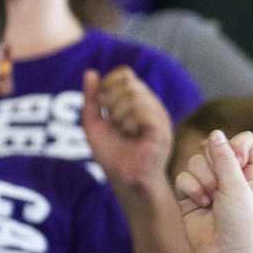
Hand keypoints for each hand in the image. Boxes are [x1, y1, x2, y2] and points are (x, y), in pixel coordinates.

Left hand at [80, 66, 172, 198]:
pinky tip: (132, 135)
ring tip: (123, 131)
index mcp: (138, 101)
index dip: (108, 83)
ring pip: (134, 94)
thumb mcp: (93, 123)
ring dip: (119, 113)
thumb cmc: (113, 156)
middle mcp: (152, 105)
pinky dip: (129, 121)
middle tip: (112, 122)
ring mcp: (159, 116)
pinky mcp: (162, 128)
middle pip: (129, 81)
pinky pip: (142, 109)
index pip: (125, 74)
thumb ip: (91, 98)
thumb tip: (90, 72)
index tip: (101, 104)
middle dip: (111, 99)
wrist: (125, 181)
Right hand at [172, 128, 252, 252]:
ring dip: (203, 180)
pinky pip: (182, 177)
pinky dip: (190, 190)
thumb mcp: (238, 188)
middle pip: (215, 147)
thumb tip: (214, 133)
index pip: (244, 140)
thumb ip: (225, 159)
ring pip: (195, 161)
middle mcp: (230, 175)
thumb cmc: (241, 224)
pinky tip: (201, 206)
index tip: (236, 162)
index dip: (236, 146)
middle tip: (222, 189)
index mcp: (251, 171)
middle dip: (215, 167)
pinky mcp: (190, 195)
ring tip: (212, 201)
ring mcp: (209, 184)